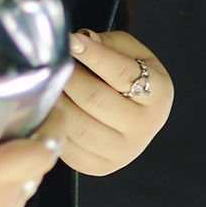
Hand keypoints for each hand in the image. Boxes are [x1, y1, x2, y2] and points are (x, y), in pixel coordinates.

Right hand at [0, 20, 65, 206]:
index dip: (48, 121)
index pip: (40, 155)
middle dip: (35, 131)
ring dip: (25, 153)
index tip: (41, 91)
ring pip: (31, 180)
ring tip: (5, 122)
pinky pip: (17, 195)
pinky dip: (13, 173)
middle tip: (17, 99)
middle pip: (39, 164)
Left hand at [58, 29, 172, 176]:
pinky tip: (49, 109)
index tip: (70, 41)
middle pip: (95, 99)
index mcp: (158, 93)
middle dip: (67, 77)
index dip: (92, 54)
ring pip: (79, 125)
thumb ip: (106, 43)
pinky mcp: (101, 166)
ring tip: (47, 84)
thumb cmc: (126, 76)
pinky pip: (69, 148)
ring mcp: (124, 151)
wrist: (133, 113)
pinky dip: (54, 126)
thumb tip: (80, 41)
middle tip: (51, 63)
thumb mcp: (128, 51)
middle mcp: (144, 126)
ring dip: (56, 101)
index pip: (120, 72)